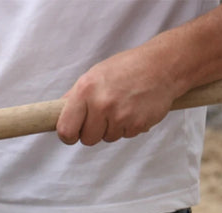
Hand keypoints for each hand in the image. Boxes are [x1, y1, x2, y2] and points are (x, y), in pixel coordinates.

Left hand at [57, 48, 178, 145]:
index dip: (68, 135)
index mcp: (85, 91)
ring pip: (107, 138)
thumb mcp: (95, 75)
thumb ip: (75, 97)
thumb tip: (56, 115)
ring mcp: (120, 115)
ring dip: (112, 128)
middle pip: (87, 139)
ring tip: (123, 106)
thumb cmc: (127, 68)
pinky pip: (125, 136)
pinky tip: (135, 109)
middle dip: (93, 131)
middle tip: (104, 114)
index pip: (65, 130)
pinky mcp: (137, 124)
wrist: (164, 64)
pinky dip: (129, 126)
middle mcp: (101, 104)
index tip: (73, 132)